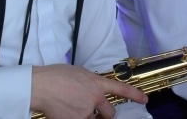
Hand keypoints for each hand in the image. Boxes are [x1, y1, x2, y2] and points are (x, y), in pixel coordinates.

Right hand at [31, 64, 147, 118]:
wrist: (42, 86)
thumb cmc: (57, 76)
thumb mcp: (80, 73)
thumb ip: (91, 82)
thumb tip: (93, 89)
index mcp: (97, 83)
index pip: (122, 89)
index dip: (135, 96)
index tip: (145, 100)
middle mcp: (95, 98)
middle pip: (110, 113)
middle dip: (105, 116)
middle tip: (96, 114)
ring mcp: (86, 111)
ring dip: (87, 118)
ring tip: (73, 109)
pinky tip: (67, 113)